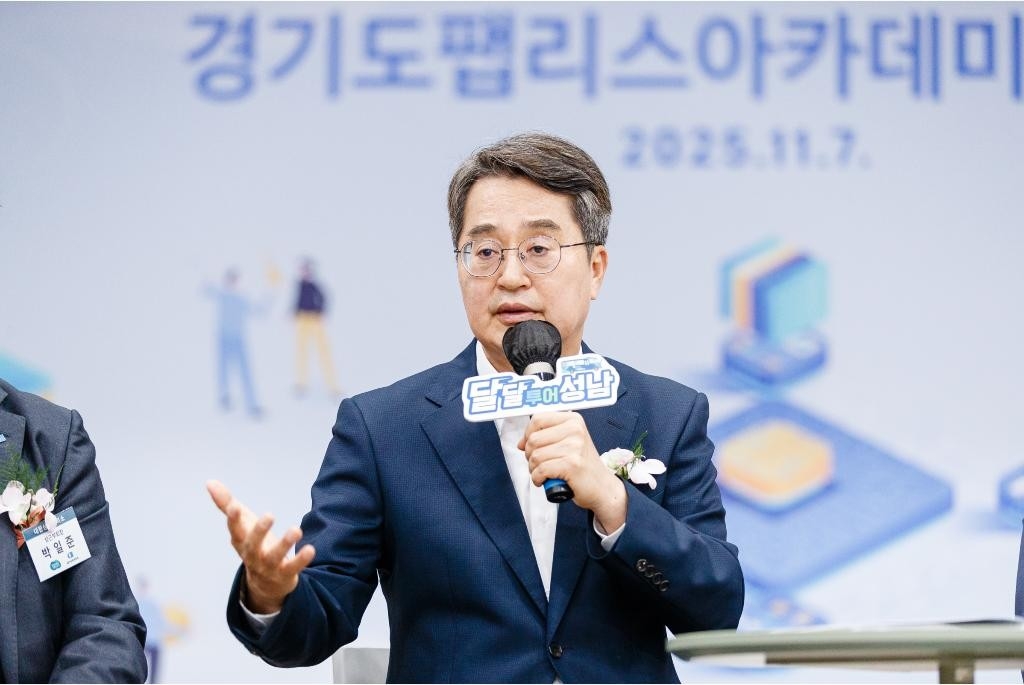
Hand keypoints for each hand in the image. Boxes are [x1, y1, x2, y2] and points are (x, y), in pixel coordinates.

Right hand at [206, 480, 314, 613]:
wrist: (265, 583)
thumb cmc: (252, 544)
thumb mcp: (241, 524)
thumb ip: (226, 504)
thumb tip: (209, 482)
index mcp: (241, 541)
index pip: (234, 529)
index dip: (233, 519)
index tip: (234, 507)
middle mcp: (252, 555)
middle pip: (252, 545)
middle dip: (259, 531)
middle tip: (269, 515)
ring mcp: (268, 566)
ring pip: (274, 557)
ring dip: (285, 544)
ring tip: (297, 529)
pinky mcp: (284, 574)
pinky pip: (293, 568)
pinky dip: (301, 559)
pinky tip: (310, 549)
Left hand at [519, 412, 625, 530]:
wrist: (602, 487)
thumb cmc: (581, 466)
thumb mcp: (567, 443)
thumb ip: (544, 437)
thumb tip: (520, 443)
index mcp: (573, 419)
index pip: (537, 419)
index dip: (527, 434)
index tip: (530, 446)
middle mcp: (575, 429)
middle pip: (533, 439)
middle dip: (530, 455)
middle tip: (539, 464)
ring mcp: (574, 446)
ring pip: (535, 456)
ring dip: (533, 469)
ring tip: (543, 473)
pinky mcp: (572, 464)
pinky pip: (541, 470)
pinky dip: (537, 478)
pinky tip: (544, 481)